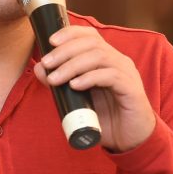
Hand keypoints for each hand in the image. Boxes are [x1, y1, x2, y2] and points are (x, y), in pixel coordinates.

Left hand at [34, 25, 156, 152]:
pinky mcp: (131, 89)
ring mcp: (126, 73)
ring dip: (72, 65)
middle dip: (65, 50)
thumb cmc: (106, 118)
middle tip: (47, 63)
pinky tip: (75, 86)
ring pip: (99, 56)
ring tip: (55, 78)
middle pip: (92, 43)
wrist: (130, 140)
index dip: (70, 33)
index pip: (90, 35)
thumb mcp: (79, 99)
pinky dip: (90, 78)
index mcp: (107, 59)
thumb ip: (61, 82)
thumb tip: (40, 68)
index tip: (50, 41)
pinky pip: (111, 76)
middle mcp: (118, 61)